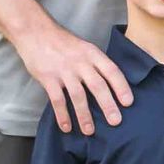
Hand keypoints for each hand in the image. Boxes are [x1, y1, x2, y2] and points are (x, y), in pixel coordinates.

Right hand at [18, 21, 133, 134]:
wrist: (35, 32)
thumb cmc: (62, 42)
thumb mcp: (84, 47)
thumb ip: (95, 64)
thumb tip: (111, 86)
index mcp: (92, 53)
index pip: (111, 71)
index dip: (121, 87)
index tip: (128, 103)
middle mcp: (80, 62)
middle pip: (97, 85)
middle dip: (108, 105)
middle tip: (115, 122)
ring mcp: (64, 70)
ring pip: (78, 96)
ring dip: (84, 115)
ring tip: (90, 131)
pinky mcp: (48, 78)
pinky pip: (57, 100)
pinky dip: (62, 115)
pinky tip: (66, 127)